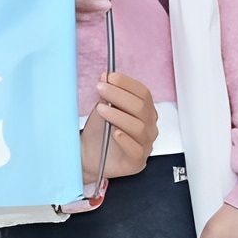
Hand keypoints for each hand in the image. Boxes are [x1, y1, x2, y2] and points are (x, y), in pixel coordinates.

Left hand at [84, 71, 158, 192]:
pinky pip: (136, 149)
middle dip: (119, 96)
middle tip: (101, 89)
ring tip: (101, 110)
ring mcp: (145, 145)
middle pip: (142, 108)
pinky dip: (125, 140)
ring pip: (139, 128)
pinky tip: (115, 133)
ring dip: (119, 116)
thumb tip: (107, 76)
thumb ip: (107, 94)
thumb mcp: (102, 108)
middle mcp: (149, 127)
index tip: (110, 77)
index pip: (144, 94)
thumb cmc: (99, 132)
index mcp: (145, 112)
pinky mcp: (137, 161)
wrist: (88, 155)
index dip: (127, 84)